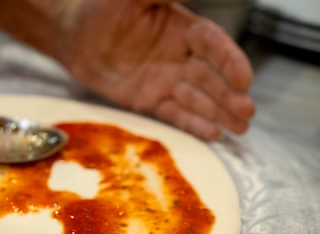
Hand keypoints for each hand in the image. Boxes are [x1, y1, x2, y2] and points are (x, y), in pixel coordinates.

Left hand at [55, 0, 254, 139]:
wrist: (71, 35)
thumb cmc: (99, 7)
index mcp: (181, 27)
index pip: (212, 44)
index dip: (229, 60)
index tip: (243, 78)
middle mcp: (179, 55)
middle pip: (211, 76)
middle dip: (230, 94)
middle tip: (247, 111)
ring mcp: (166, 80)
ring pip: (198, 98)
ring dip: (220, 113)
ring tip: (241, 127)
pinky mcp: (150, 100)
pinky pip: (175, 114)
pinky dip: (194, 124)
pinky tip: (214, 134)